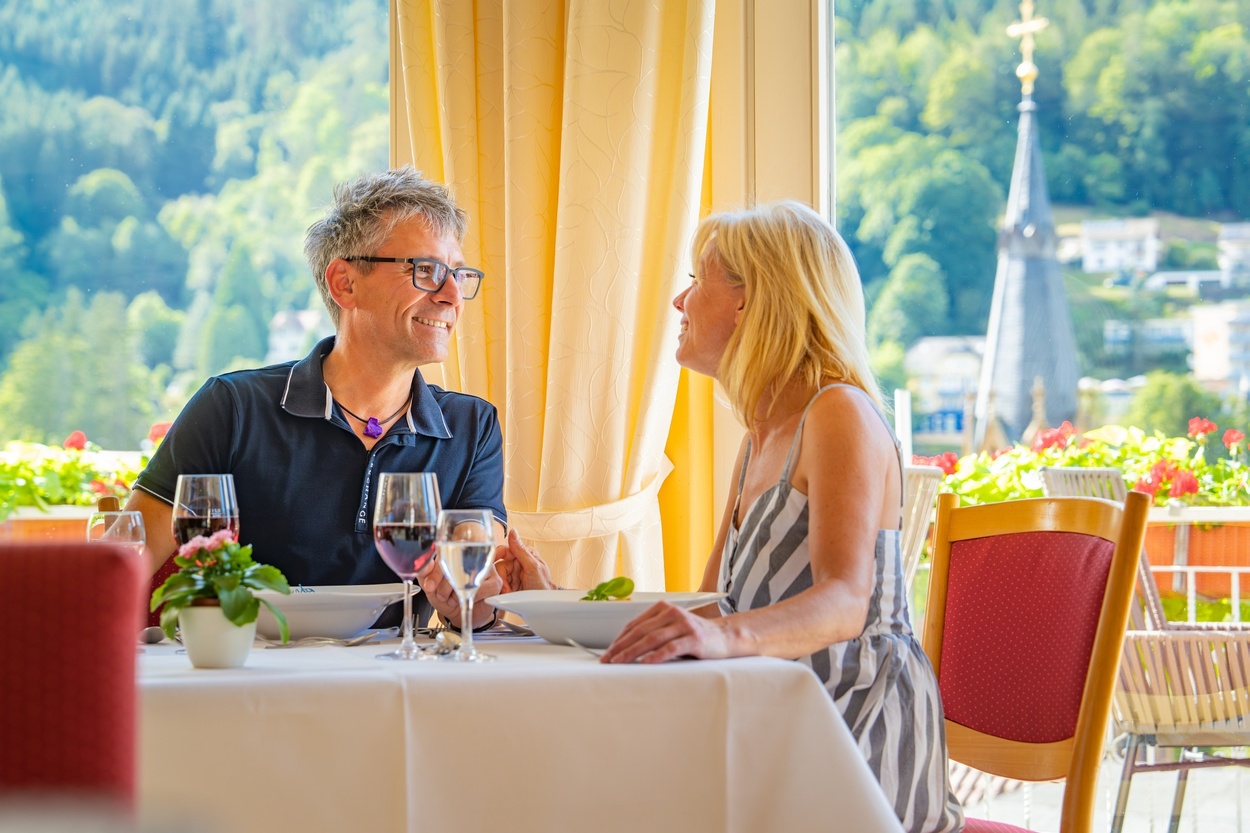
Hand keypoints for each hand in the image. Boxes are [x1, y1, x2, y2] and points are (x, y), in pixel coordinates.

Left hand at [415, 558, 503, 628]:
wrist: (461, 614)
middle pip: (457, 562)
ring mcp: (486, 566)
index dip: (435, 571)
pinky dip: (469, 597)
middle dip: (443, 584)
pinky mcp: (495, 581)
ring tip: (452, 599)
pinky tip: (467, 598)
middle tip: (440, 595)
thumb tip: (423, 565)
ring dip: (455, 592)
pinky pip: (478, 588)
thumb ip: (425, 573)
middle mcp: (473, 554)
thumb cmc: (447, 596)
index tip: (429, 586)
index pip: (446, 552)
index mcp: (456, 551)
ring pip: (468, 576)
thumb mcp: (431, 586)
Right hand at [495, 528, 557, 591]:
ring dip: (502, 586)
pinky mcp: (509, 585)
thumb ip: (521, 550)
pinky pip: (498, 585)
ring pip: (497, 576)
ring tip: (510, 592)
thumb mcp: (533, 566)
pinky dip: (501, 591)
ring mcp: (512, 575)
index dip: (496, 556)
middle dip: (502, 577)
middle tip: (507, 587)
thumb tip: (513, 532)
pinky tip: (508, 594)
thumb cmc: (544, 586)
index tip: (491, 564)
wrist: (544, 605)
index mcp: (523, 554)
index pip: (504, 550)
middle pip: (499, 565)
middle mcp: (517, 563)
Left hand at [599, 601, 732, 663]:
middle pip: (640, 631)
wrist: (725, 637)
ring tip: (620, 662)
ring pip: (652, 639)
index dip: (619, 639)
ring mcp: (684, 625)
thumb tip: (625, 648)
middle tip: (608, 660)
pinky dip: (656, 656)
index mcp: (663, 608)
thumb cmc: (695, 636)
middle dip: (621, 647)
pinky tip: (645, 663)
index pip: (635, 624)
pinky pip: (671, 648)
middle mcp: (673, 613)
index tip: (608, 653)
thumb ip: (653, 632)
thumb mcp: (672, 628)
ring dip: (633, 652)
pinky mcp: (695, 638)